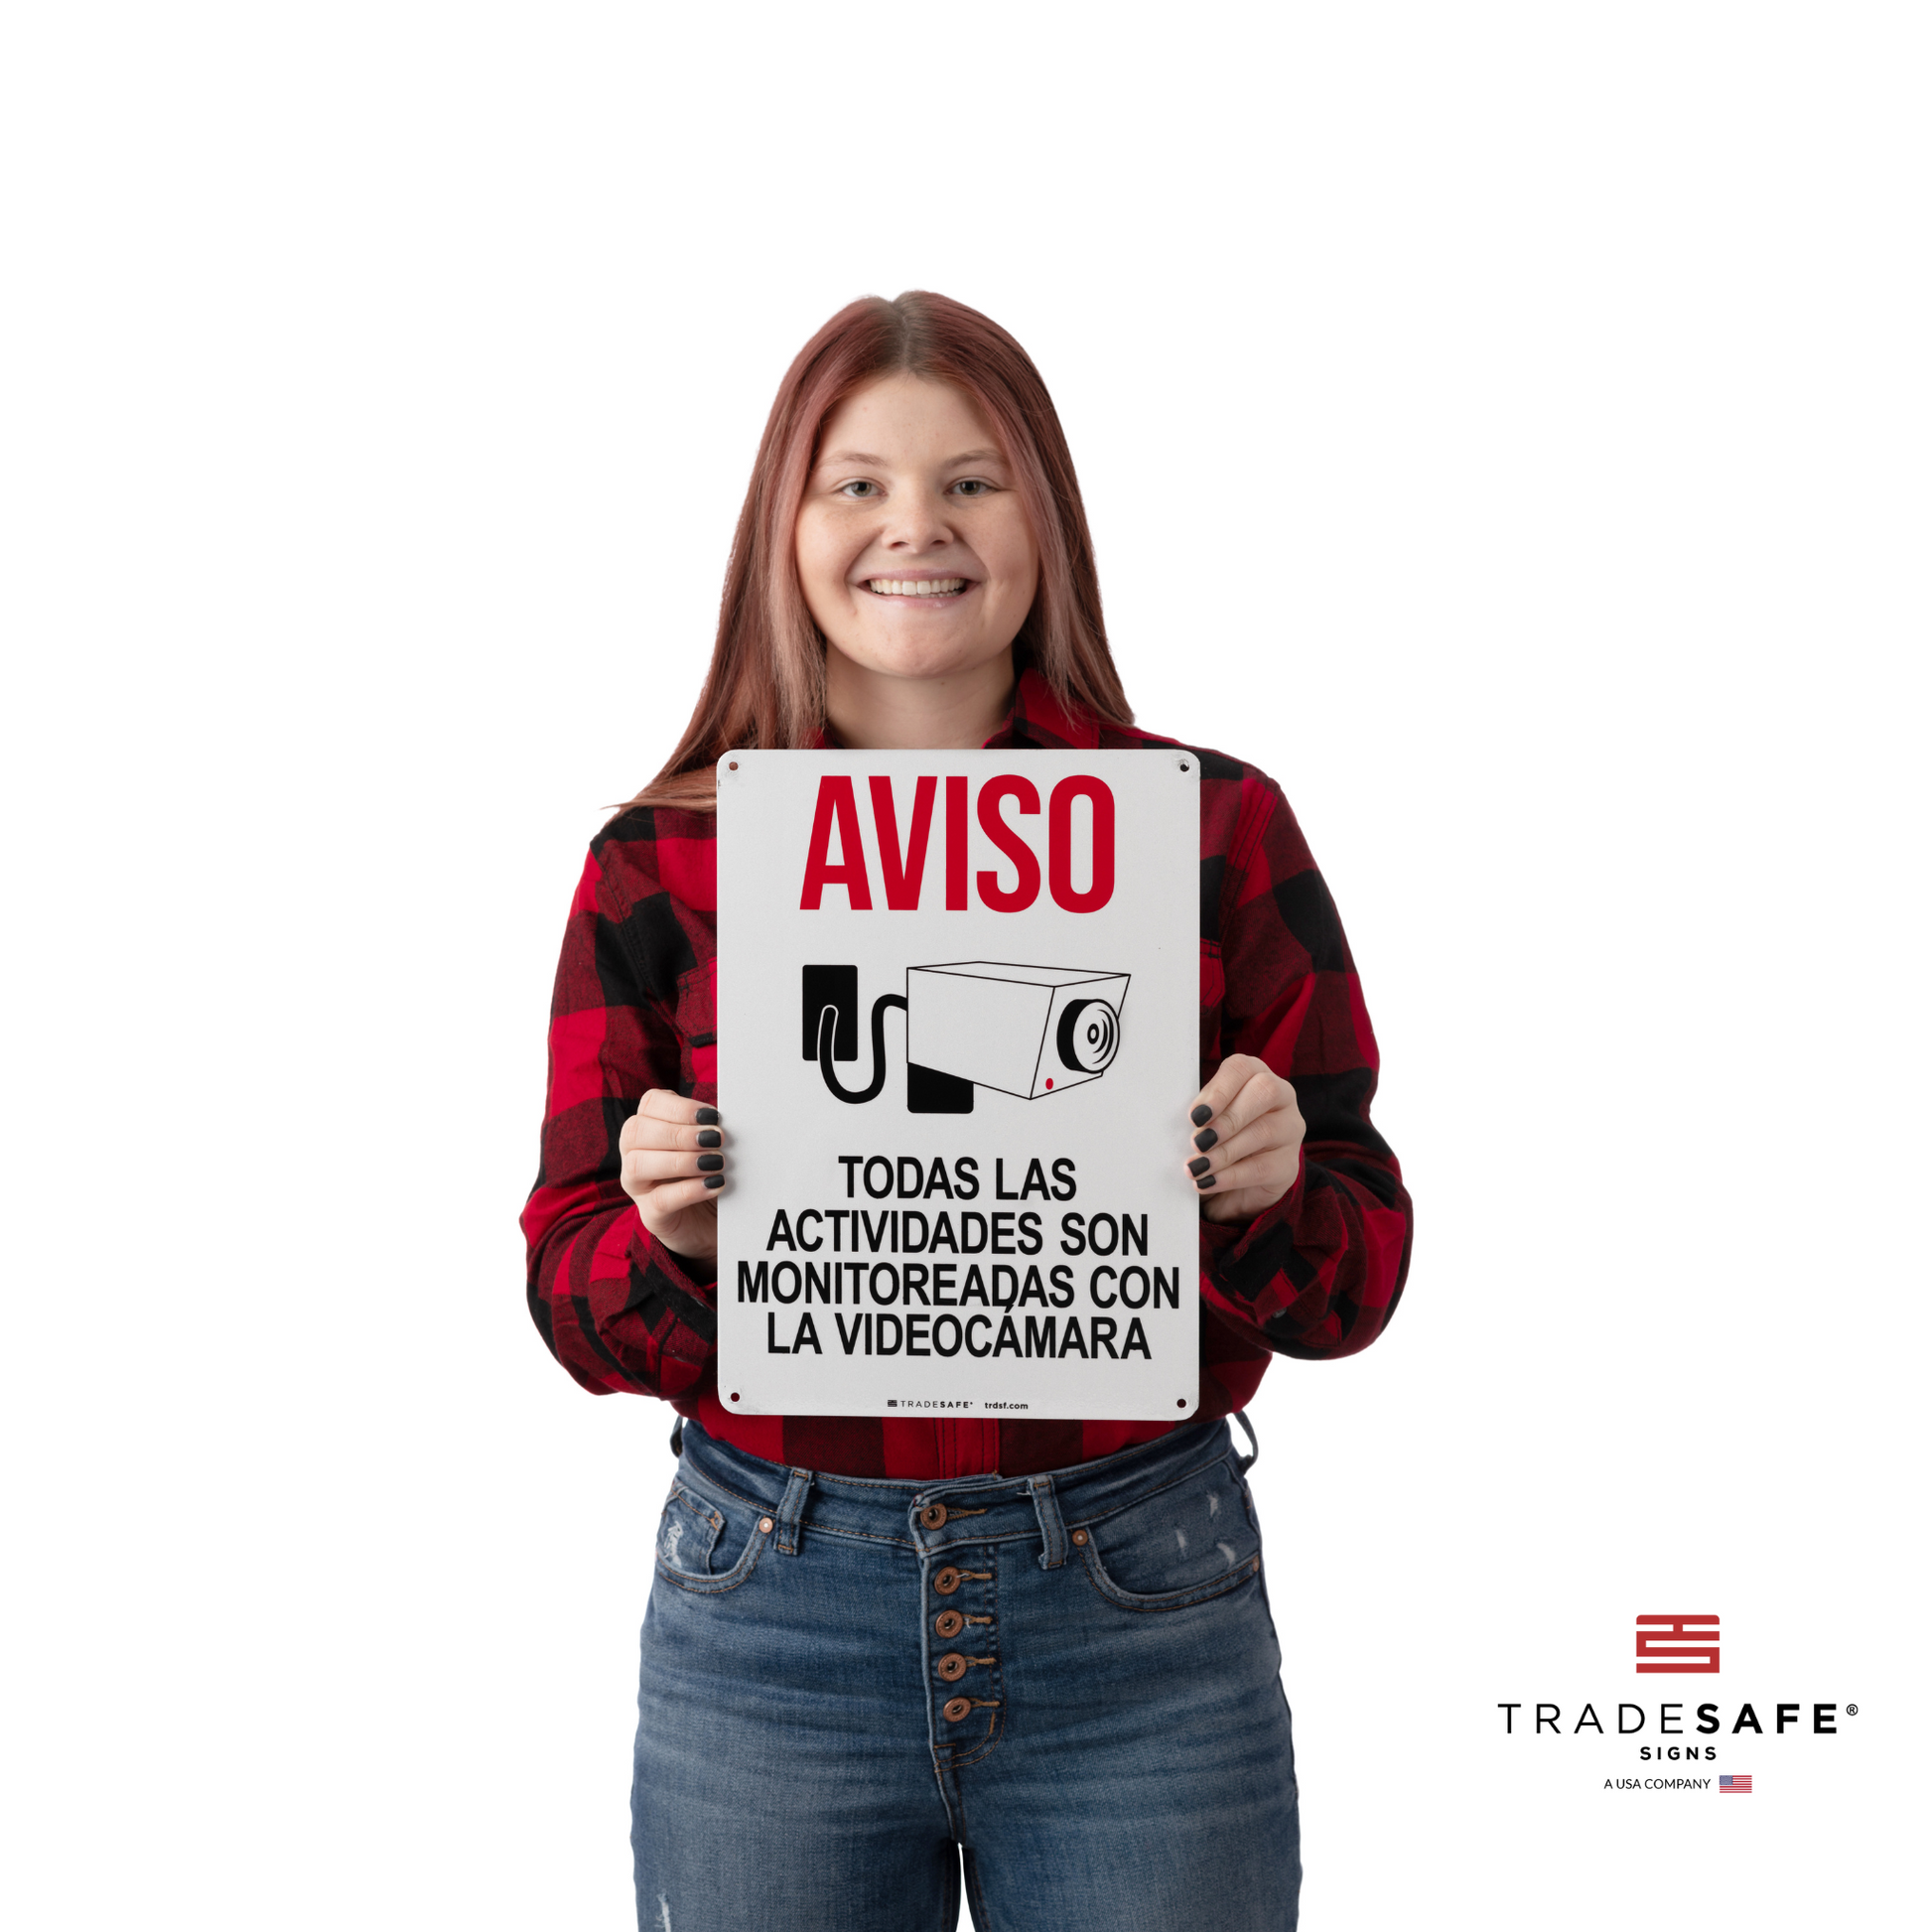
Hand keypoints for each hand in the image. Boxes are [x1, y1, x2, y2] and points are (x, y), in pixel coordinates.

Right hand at [620, 1091, 724, 1260]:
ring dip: (681, 1160)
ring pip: (638, 1165)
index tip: (712, 1116)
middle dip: (679, 1133)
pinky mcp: (651, 1216)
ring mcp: (638, 1186)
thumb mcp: (713, 1146)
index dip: (680, 1107)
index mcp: (649, 1127)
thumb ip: (712, 1130)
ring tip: (716, 1162)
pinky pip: (660, 1200)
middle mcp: (634, 1153)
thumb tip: (725, 1121)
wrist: (716, 1220)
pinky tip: (714, 1184)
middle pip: (636, 1131)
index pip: (650, 1104)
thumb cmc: (710, 1172)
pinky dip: (689, 1190)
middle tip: (716, 1139)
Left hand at [1183, 1055, 1304, 1224]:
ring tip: (1197, 1167)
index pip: (1242, 1068)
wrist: (1237, 1184)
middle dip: (1227, 1119)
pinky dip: (1230, 1176)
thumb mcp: (1206, 1121)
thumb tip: (1179, 1126)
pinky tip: (1207, 1182)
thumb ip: (1199, 1116)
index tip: (1195, 1115)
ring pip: (1264, 1131)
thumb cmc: (1217, 1138)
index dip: (1219, 1089)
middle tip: (1197, 1142)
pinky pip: (1263, 1168)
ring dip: (1224, 1151)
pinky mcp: (1289, 1164)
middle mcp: (1281, 1096)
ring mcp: (1290, 1129)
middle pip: (1264, 1092)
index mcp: (1255, 1075)